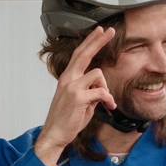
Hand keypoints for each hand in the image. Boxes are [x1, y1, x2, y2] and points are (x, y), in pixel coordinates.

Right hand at [32, 26, 115, 165]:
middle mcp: (68, 78)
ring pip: (98, 74)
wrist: (55, 134)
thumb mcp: (80, 100)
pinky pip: (101, 91)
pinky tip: (108, 106)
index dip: (90, 41)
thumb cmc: (67, 119)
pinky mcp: (78, 97)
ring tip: (106, 101)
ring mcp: (72, 87)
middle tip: (111, 31)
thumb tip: (101, 88)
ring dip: (105, 87)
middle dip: (99, 40)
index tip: (99, 31)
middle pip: (84, 53)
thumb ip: (89, 90)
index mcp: (67, 78)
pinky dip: (108, 99)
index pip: (79, 54)